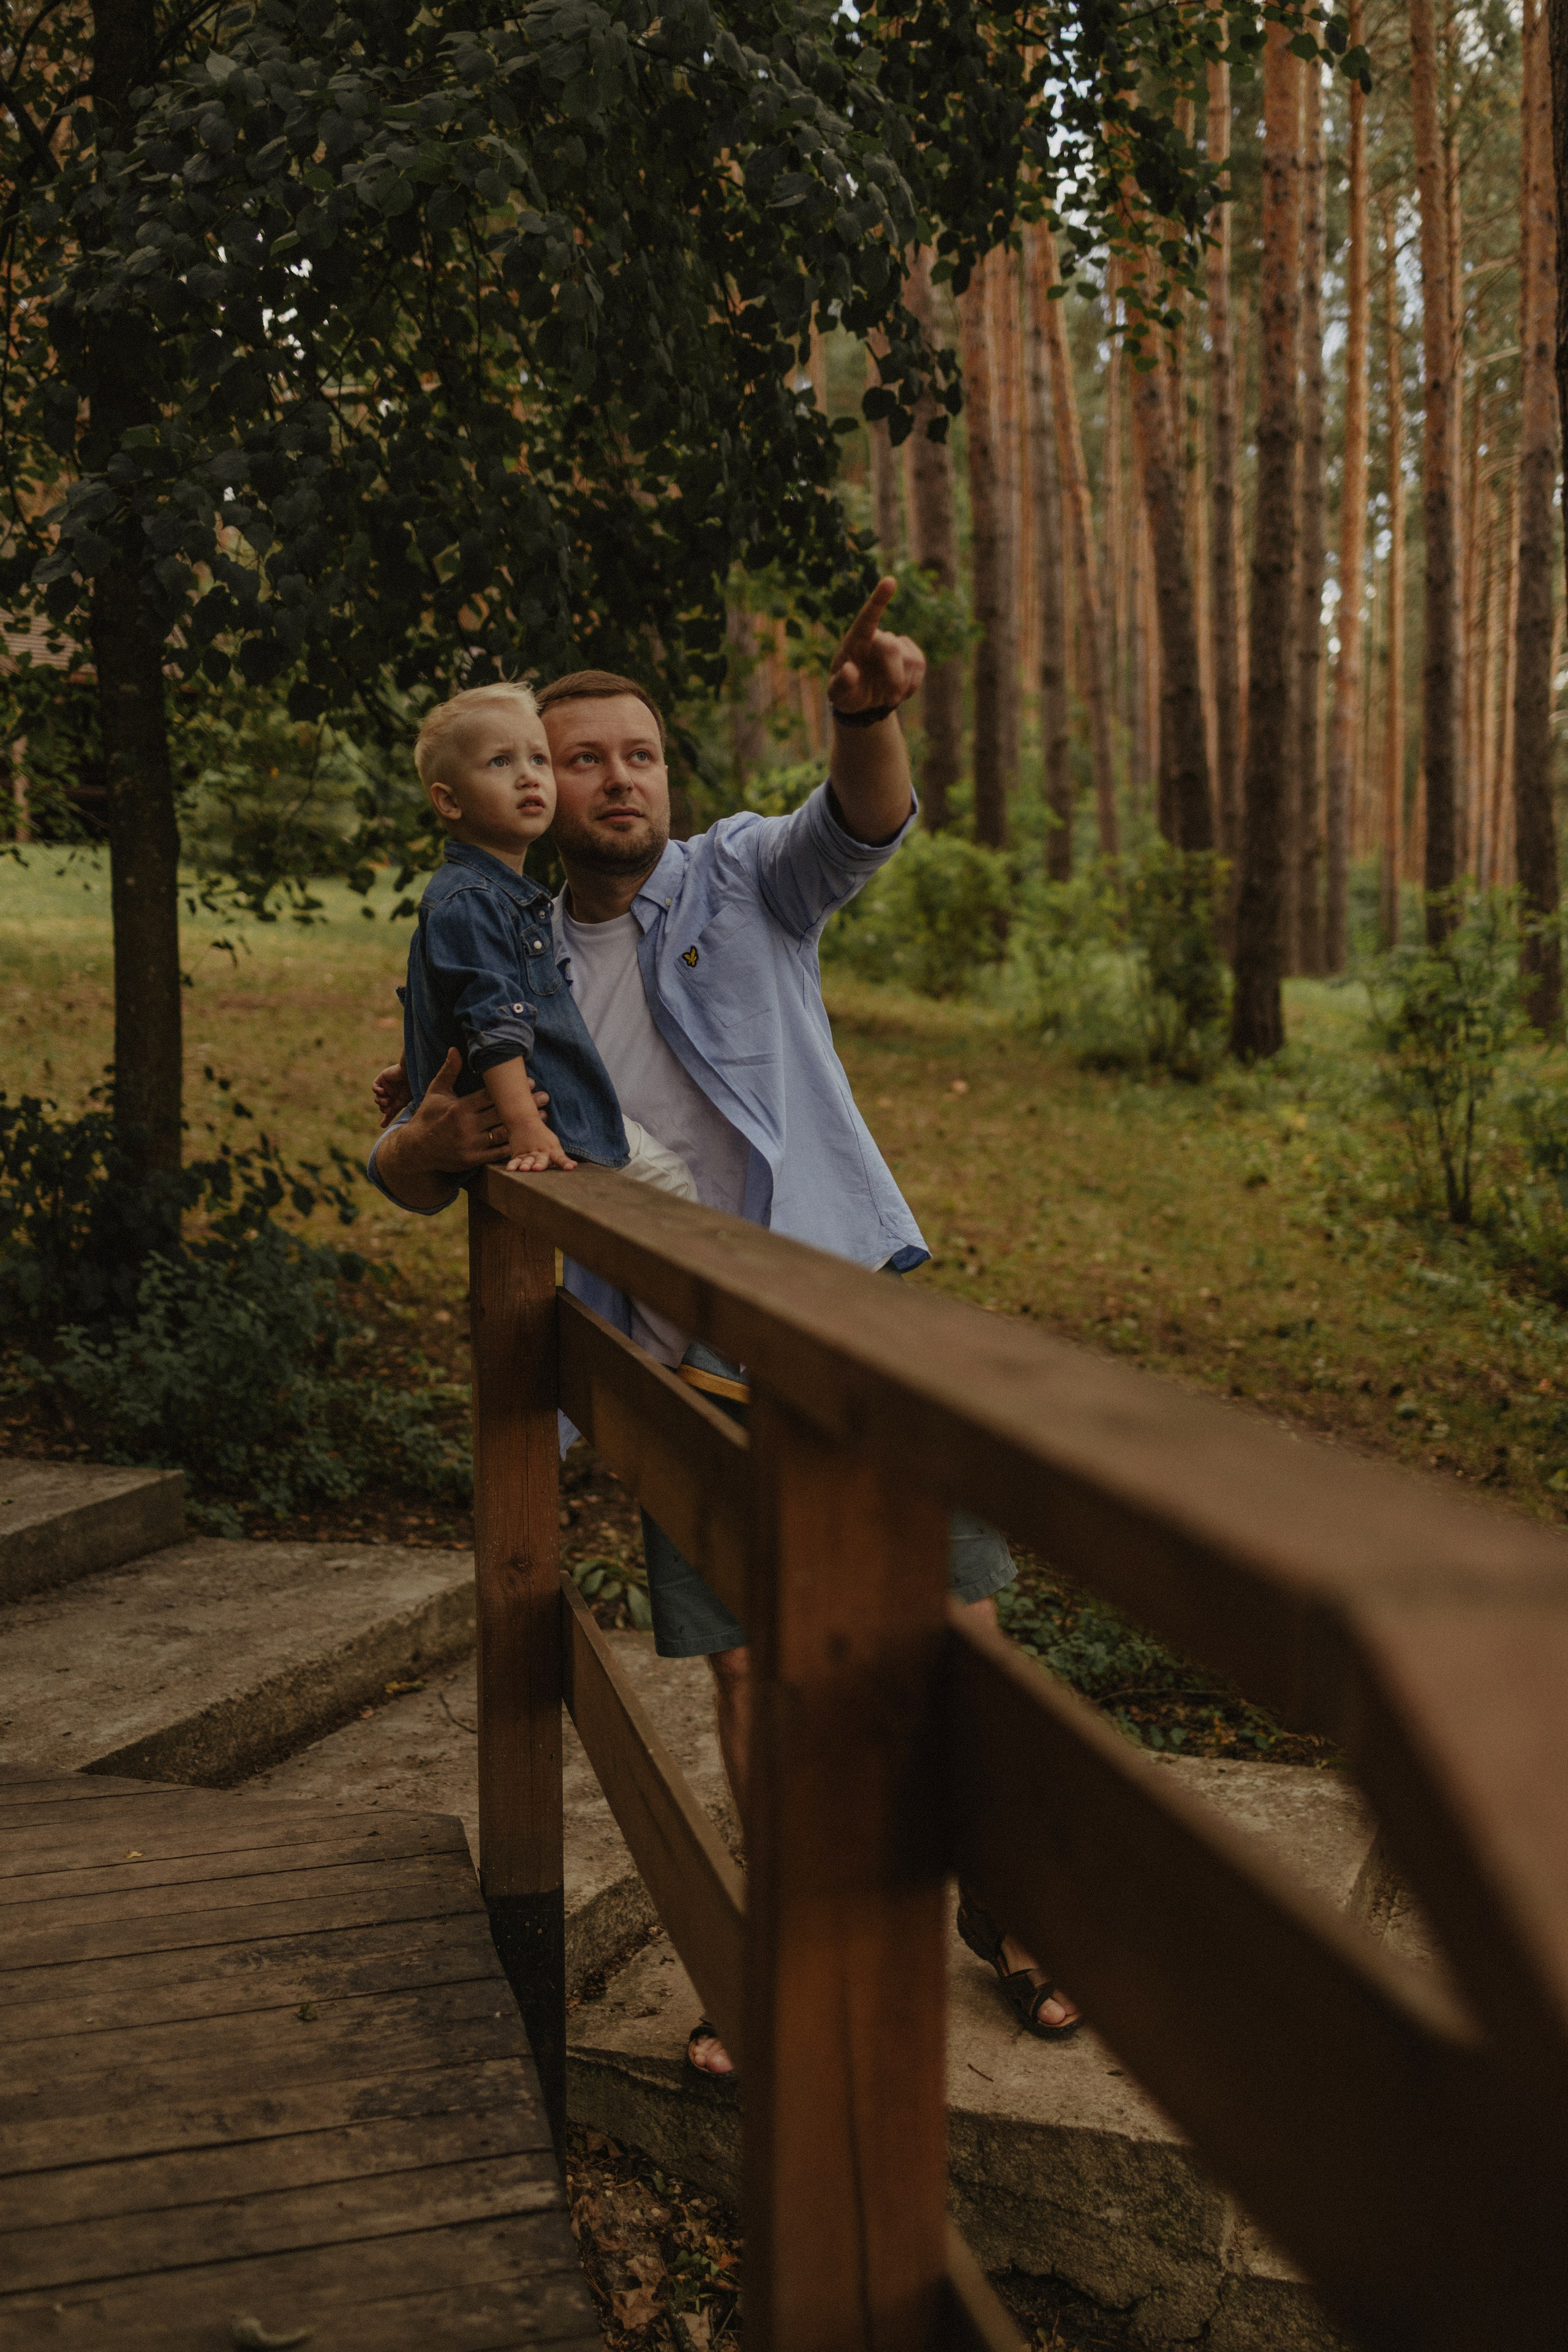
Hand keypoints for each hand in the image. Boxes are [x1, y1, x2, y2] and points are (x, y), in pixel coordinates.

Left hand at [373, 1057, 411, 1128]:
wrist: (410, 1073)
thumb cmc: (409, 1088)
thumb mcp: (402, 1102)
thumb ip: (394, 1110)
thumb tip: (386, 1119)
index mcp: (397, 1099)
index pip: (389, 1109)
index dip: (386, 1118)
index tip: (383, 1126)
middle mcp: (391, 1093)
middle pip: (381, 1105)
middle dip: (383, 1108)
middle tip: (388, 1108)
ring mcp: (385, 1086)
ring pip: (377, 1097)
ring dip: (380, 1101)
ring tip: (387, 1101)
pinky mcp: (381, 1078)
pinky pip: (374, 1087)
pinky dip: (377, 1091)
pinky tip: (383, 1091)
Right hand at [391, 1048, 549, 1171]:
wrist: (415, 1149)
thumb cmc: (428, 1116)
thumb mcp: (436, 1092)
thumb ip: (448, 1071)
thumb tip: (455, 1048)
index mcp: (460, 1107)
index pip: (491, 1095)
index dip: (511, 1089)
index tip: (530, 1083)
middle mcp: (466, 1125)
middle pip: (501, 1113)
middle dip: (525, 1105)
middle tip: (545, 1098)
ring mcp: (470, 1144)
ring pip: (503, 1133)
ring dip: (524, 1126)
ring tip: (543, 1117)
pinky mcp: (472, 1159)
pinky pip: (497, 1153)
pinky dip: (513, 1146)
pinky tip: (528, 1139)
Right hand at [505, 1123, 576, 1173]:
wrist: (524, 1122)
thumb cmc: (543, 1138)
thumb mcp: (554, 1145)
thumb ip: (561, 1158)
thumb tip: (573, 1166)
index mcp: (552, 1150)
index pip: (560, 1158)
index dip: (565, 1163)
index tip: (571, 1167)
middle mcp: (540, 1152)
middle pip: (541, 1160)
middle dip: (540, 1164)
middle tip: (538, 1168)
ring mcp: (528, 1153)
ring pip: (527, 1160)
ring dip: (526, 1165)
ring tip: (524, 1169)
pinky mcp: (518, 1155)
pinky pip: (515, 1161)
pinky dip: (512, 1165)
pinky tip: (510, 1169)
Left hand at [827, 577, 925, 716]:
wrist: (863, 701)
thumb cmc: (846, 693)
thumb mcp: (837, 695)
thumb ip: (841, 684)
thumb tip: (850, 669)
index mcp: (855, 640)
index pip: (867, 617)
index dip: (879, 599)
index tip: (890, 581)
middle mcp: (876, 637)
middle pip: (892, 647)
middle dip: (893, 676)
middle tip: (889, 700)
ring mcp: (896, 644)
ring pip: (910, 659)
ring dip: (902, 684)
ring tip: (888, 697)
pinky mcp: (912, 655)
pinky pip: (920, 665)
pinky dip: (912, 685)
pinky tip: (899, 692)